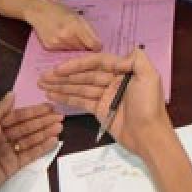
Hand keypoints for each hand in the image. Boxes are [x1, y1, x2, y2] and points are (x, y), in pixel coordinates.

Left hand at [0, 95, 62, 191]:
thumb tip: (12, 94)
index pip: (16, 116)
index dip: (32, 111)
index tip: (48, 107)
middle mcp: (0, 137)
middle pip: (25, 127)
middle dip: (42, 121)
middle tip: (60, 116)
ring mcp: (6, 152)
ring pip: (29, 140)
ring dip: (45, 132)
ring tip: (60, 127)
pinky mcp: (10, 167)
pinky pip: (29, 155)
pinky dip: (42, 148)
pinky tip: (54, 141)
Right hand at [28, 0, 101, 50]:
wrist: (38, 11)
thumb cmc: (60, 11)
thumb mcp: (77, 16)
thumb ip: (89, 30)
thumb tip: (99, 45)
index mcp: (76, 25)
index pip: (93, 44)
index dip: (97, 46)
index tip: (97, 45)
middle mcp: (66, 36)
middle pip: (83, 49)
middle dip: (85, 46)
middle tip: (80, 38)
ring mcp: (57, 43)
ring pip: (73, 51)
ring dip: (75, 47)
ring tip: (69, 36)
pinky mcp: (50, 47)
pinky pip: (63, 51)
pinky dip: (65, 47)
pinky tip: (60, 38)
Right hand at [39, 50, 170, 154]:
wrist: (149, 136)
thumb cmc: (148, 105)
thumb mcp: (149, 77)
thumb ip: (136, 59)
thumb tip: (117, 56)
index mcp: (124, 70)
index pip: (97, 63)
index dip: (77, 65)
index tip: (60, 68)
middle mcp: (113, 81)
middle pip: (85, 75)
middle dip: (64, 76)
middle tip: (43, 76)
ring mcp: (105, 96)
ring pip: (80, 88)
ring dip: (61, 86)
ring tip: (42, 84)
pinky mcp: (100, 110)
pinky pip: (81, 101)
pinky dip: (67, 98)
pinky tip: (52, 95)